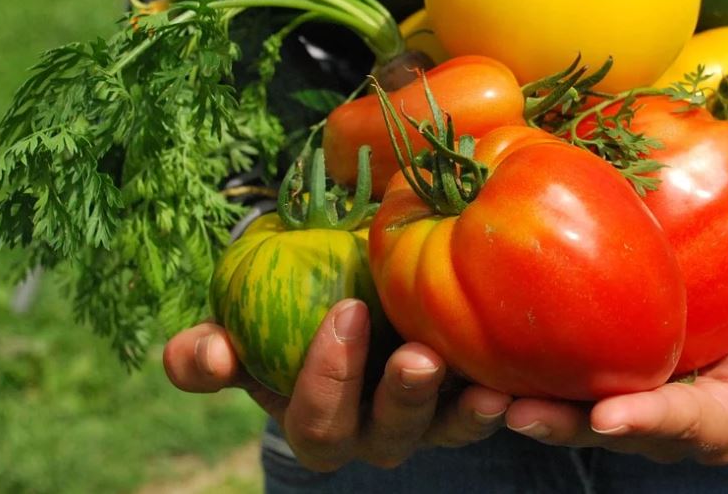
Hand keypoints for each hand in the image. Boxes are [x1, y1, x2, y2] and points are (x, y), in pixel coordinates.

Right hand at [162, 298, 512, 470]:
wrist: (351, 291)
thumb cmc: (288, 311)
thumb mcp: (242, 327)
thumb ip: (209, 350)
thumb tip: (208, 354)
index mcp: (317, 420)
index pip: (316, 421)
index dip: (326, 379)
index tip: (345, 312)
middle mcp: (374, 432)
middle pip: (386, 436)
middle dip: (400, 399)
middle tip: (416, 356)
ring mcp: (428, 420)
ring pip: (446, 430)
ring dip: (463, 411)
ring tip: (484, 385)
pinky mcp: (473, 399)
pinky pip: (492, 407)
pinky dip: (507, 396)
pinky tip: (519, 376)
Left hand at [502, 267, 727, 463]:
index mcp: (723, 416)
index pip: (685, 424)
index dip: (649, 422)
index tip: (610, 417)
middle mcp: (669, 418)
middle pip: (613, 428)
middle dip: (565, 424)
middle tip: (514, 412)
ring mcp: (634, 393)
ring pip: (576, 408)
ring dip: (530, 403)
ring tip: (479, 393)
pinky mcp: (607, 364)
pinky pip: (566, 372)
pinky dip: (527, 367)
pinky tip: (482, 350)